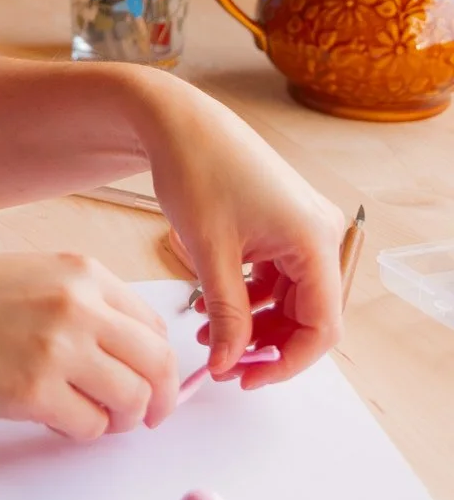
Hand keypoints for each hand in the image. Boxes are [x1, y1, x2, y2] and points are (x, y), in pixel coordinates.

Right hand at [0, 251, 177, 439]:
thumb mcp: (29, 276)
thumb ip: (80, 304)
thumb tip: (125, 353)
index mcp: (81, 272)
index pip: (154, 325)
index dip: (158, 363)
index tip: (151, 384)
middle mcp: (79, 306)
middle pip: (158, 365)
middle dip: (158, 400)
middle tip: (144, 419)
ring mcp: (59, 349)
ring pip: (132, 400)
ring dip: (118, 420)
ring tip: (89, 418)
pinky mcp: (34, 393)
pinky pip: (89, 427)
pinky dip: (79, 433)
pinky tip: (52, 420)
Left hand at [141, 82, 345, 383]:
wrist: (177, 122)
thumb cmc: (197, 170)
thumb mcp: (210, 254)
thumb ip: (226, 315)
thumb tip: (229, 364)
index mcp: (313, 241)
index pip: (322, 326)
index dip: (287, 362)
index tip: (247, 378)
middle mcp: (319, 234)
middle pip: (310, 314)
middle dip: (267, 344)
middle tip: (224, 362)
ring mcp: (302, 228)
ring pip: (291, 299)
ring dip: (255, 323)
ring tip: (209, 333)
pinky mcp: (283, 224)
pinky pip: (278, 277)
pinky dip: (251, 297)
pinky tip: (214, 305)